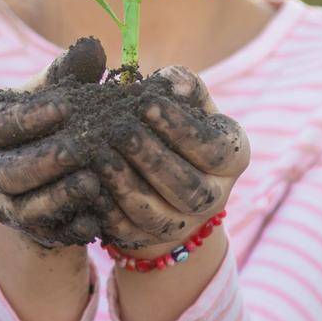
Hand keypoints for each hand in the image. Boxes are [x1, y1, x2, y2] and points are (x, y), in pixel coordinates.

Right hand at [0, 37, 107, 248]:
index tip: (66, 105)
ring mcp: (3, 202)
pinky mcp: (27, 230)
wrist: (55, 168)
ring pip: (23, 206)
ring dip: (57, 196)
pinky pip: (46, 233)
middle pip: (7, 170)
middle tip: (79, 148)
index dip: (30, 116)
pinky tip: (95, 219)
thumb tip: (91, 48)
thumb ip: (70, 72)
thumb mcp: (60, 92)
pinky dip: (70, 227)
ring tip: (91, 182)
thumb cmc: (57, 117)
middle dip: (43, 161)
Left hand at [88, 65, 250, 252]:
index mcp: (232, 157)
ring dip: (126, 185)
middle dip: (151, 158)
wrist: (165, 177)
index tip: (145, 102)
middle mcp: (215, 197)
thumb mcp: (187, 102)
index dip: (179, 126)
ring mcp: (184, 225)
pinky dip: (108, 210)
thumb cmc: (175, 125)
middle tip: (120, 131)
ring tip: (99, 156)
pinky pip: (129, 230)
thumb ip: (182, 86)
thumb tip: (169, 81)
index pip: (211, 146)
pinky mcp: (151, 240)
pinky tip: (89, 186)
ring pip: (157, 214)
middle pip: (186, 185)